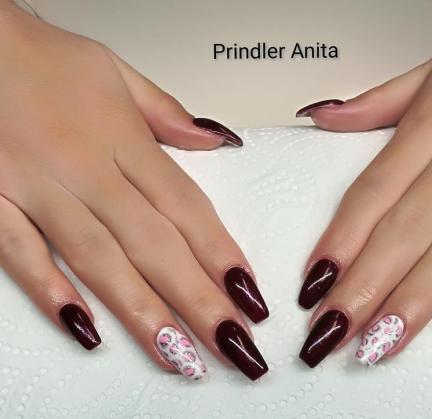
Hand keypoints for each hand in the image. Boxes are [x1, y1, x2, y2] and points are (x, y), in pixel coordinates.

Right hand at [0, 3, 267, 380]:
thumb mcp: (117, 73)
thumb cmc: (42, 59)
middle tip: (234, 345)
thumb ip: (169, 114)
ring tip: (180, 355)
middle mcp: (85, 168)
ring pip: (98, 259)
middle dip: (198, 300)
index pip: (186, 206)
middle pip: (154, 245)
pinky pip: (19, 252)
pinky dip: (50, 290)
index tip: (249, 295)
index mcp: (123, 139)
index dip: (221, 254)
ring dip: (142, 311)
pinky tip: (86, 328)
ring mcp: (37, 188)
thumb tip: (217, 139)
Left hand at [296, 0, 431, 366]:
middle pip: (405, 231)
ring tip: (380, 342)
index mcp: (430, 126)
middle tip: (331, 332)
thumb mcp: (431, 71)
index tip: (314, 283)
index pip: (372, 193)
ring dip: (415, 299)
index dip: (340, 241)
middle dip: (364, 288)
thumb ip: (373, 103)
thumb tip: (322, 116)